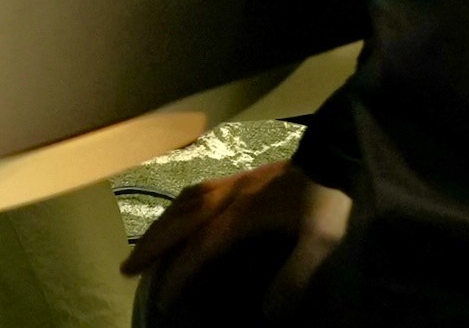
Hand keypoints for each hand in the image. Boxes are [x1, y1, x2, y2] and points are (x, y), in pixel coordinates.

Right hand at [121, 160, 350, 319]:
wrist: (341, 156)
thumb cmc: (330, 199)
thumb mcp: (322, 240)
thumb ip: (295, 276)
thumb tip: (268, 313)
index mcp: (244, 212)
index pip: (201, 246)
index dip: (179, 273)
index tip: (162, 298)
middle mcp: (230, 194)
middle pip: (180, 219)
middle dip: (152, 245)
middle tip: (126, 268)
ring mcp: (234, 181)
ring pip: (184, 200)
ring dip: (160, 223)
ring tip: (144, 246)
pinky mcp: (242, 175)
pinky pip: (196, 189)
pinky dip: (178, 205)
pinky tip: (178, 214)